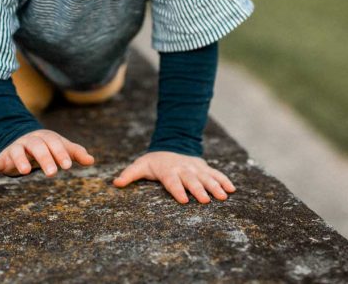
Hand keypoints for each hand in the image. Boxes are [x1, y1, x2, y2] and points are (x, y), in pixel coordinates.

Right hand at [0, 130, 93, 178]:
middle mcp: (29, 142)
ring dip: (20, 160)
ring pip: (17, 152)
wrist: (21, 140)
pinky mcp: (2, 158)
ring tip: (25, 171)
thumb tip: (91, 160)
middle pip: (37, 147)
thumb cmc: (46, 147)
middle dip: (45, 158)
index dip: (61, 153)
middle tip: (53, 173)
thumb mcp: (59, 148)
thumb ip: (74, 153)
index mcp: (45, 138)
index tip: (68, 166)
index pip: (54, 143)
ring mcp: (15, 149)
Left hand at [113, 151, 234, 203]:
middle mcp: (183, 169)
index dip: (177, 190)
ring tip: (223, 196)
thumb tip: (115, 183)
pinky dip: (224, 180)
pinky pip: (216, 174)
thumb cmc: (154, 162)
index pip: (172, 182)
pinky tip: (232, 189)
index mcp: (168, 171)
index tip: (183, 200)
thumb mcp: (140, 166)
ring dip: (215, 186)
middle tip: (206, 200)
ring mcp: (195, 168)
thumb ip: (129, 175)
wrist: (171, 145)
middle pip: (191, 181)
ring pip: (206, 177)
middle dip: (199, 190)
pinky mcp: (204, 167)